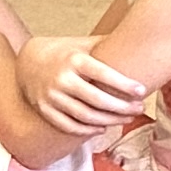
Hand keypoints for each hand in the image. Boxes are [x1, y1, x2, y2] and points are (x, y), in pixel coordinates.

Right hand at [18, 36, 147, 138]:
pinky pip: (69, 126)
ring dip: (110, 120)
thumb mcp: (83, 44)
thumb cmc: (65, 52)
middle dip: (122, 107)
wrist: (28, 62)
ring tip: (127, 118)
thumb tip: (141, 39)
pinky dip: (88, 130)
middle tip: (139, 108)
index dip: (124, 85)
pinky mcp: (44, 110)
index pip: (104, 75)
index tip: (142, 91)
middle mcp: (62, 78)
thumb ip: (108, 46)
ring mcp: (51, 96)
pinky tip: (104, 128)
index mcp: (74, 60)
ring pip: (85, 116)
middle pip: (97, 100)